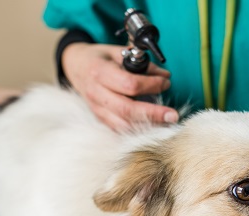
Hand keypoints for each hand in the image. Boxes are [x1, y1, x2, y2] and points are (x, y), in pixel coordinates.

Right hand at [61, 42, 178, 130]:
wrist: (76, 67)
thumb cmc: (99, 58)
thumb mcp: (118, 52)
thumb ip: (141, 63)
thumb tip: (164, 75)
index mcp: (100, 72)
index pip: (129, 84)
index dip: (151, 85)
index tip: (166, 82)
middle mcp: (96, 93)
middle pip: (127, 110)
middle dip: (153, 114)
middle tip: (173, 115)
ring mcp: (97, 109)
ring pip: (122, 125)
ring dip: (147, 126)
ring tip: (166, 123)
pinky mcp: (100, 118)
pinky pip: (119, 129)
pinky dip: (136, 130)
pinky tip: (152, 128)